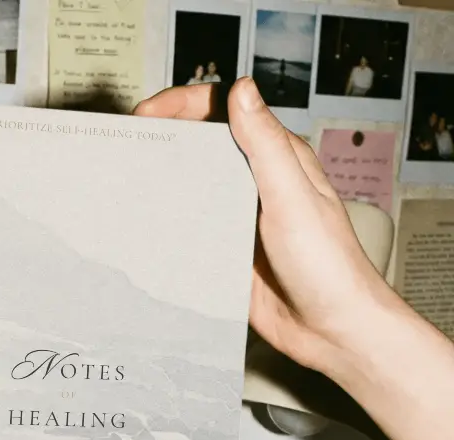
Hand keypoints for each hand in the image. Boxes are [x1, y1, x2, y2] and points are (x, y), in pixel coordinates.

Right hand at [134, 78, 398, 375]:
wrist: (331, 331)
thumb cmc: (327, 265)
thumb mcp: (293, 198)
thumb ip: (266, 147)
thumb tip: (241, 90)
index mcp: (276, 160)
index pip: (226, 112)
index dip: (183, 104)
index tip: (146, 114)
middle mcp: (255, 185)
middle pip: (202, 147)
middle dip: (163, 139)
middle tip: (126, 148)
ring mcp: (238, 221)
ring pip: (191, 189)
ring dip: (161, 183)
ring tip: (126, 185)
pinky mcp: (226, 255)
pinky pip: (190, 233)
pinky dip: (167, 227)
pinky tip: (144, 231)